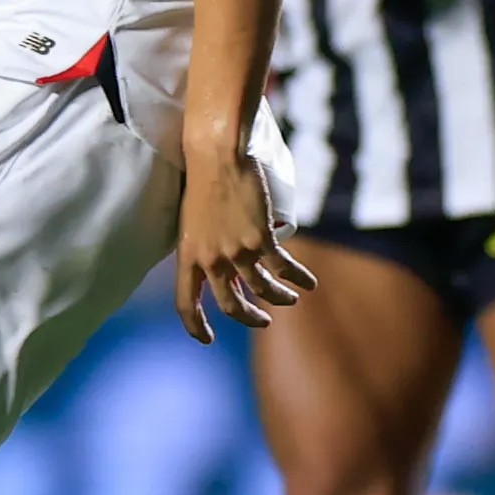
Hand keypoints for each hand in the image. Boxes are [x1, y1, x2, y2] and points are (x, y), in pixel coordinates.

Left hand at [172, 147, 316, 343]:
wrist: (217, 155)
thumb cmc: (201, 179)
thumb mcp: (192, 222)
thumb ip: (204, 248)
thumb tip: (224, 268)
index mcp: (186, 257)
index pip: (186, 303)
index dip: (195, 326)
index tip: (207, 339)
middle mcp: (210, 260)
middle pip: (231, 305)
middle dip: (250, 318)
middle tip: (263, 321)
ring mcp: (236, 251)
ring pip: (263, 289)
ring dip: (279, 298)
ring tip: (290, 299)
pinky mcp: (261, 239)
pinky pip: (284, 268)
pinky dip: (298, 278)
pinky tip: (308, 283)